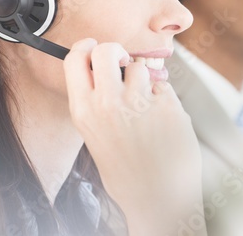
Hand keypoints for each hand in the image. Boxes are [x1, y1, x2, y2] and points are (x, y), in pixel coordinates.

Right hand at [62, 38, 202, 234]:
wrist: (155, 195)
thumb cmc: (125, 169)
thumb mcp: (95, 135)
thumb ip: (96, 103)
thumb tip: (105, 72)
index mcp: (84, 111)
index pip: (75, 59)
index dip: (86, 47)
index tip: (93, 46)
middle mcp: (108, 103)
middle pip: (108, 49)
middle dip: (117, 51)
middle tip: (124, 63)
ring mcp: (139, 102)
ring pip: (141, 66)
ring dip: (145, 79)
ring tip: (146, 107)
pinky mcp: (168, 105)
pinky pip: (164, 86)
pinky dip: (165, 98)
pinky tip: (162, 121)